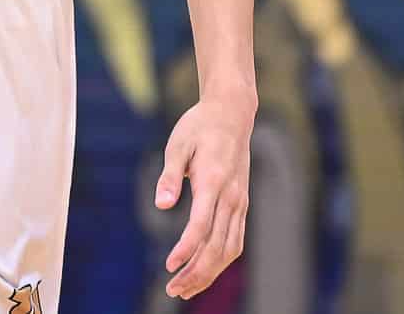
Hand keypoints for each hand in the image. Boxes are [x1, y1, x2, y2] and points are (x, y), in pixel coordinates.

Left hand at [156, 95, 253, 299]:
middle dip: (196, 272)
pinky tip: (204, 270)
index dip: (186, 249)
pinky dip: (221, 260)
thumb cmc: (199, 127)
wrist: (232, 114)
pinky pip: (235, 240)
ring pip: (229, 249)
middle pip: (217, 245)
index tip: (169, 266)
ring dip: (209, 272)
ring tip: (185, 288)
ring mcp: (240, 202)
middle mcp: (230, 196)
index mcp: (212, 181)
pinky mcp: (241, 204)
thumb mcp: (177, 144)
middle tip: (172, 289)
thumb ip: (169, 176)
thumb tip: (162, 205)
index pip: (201, 225)